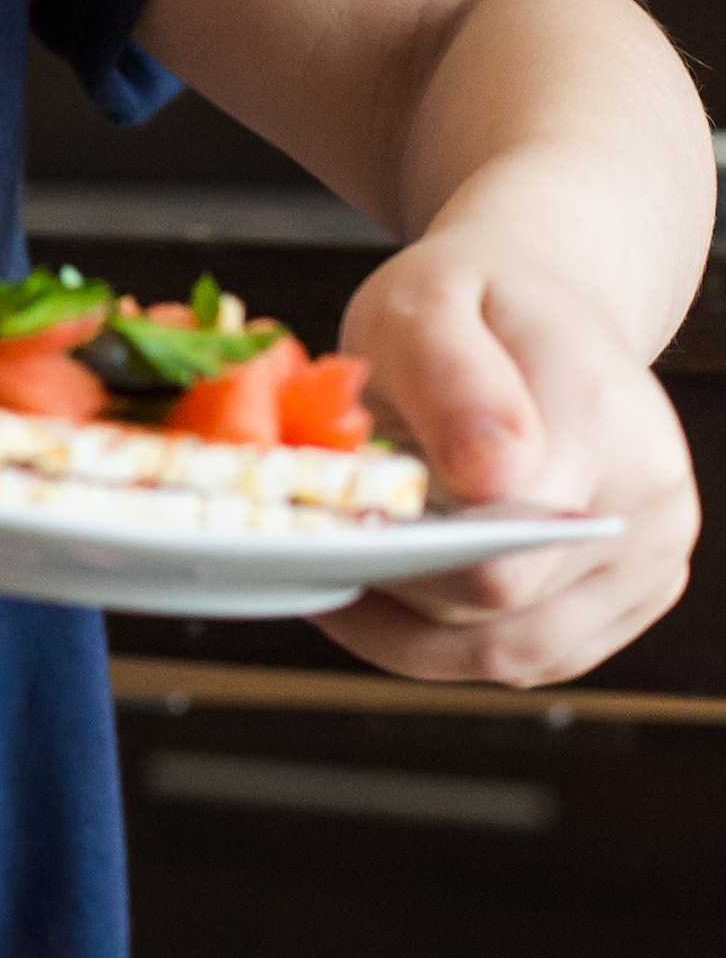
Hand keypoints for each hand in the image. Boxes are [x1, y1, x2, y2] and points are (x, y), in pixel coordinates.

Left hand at [324, 234, 697, 684]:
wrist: (546, 302)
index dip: (399, 559)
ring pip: (514, 655)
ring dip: (411, 636)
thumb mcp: (428, 303)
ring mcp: (651, 558)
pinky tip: (394, 591)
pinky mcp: (633, 595)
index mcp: (601, 421)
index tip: (325, 534)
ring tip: (338, 580)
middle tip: (307, 556)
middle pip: (503, 611)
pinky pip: (530, 655)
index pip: (497, 548)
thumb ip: (450, 378)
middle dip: (394, 592)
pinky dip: (450, 642)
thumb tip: (492, 477)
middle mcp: (649, 501)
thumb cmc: (470, 302)